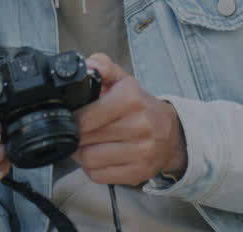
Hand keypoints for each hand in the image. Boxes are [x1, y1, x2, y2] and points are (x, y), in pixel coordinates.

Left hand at [73, 54, 187, 185]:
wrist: (172, 134)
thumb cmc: (140, 106)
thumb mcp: (123, 80)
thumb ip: (103, 65)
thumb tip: (88, 65)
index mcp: (131, 99)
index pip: (85, 117)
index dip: (72, 119)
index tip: (71, 117)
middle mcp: (139, 126)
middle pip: (84, 139)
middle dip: (75, 135)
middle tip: (76, 131)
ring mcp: (141, 152)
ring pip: (89, 160)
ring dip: (80, 154)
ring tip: (85, 144)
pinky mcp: (138, 173)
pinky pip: (99, 176)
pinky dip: (91, 168)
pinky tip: (97, 157)